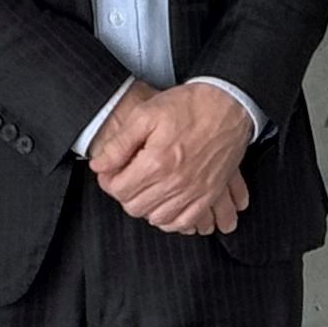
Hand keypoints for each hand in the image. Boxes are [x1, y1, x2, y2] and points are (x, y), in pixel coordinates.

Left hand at [93, 80, 254, 234]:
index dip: (108, 181)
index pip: (119, 190)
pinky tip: (165, 206)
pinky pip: (185, 222)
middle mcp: (176, 182)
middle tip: (126, 178)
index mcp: (157, 163)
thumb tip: (99, 166)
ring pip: (158, 218)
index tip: (110, 172)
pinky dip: (171, 220)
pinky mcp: (209, 194)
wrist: (228, 105)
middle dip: (125, 194)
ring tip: (145, 189)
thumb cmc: (188, 106)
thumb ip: (119, 143)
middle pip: (136, 207)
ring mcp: (194, 191)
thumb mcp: (145, 114)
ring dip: (146, 207)